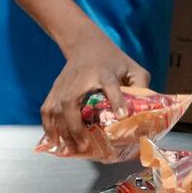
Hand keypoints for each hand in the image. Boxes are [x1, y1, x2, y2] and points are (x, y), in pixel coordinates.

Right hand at [43, 35, 148, 155]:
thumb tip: (145, 110)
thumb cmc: (113, 61)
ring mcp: (65, 83)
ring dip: (62, 130)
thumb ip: (140, 86)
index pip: (110, 84)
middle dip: (75, 125)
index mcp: (104, 72)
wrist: (86, 44)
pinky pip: (46, 109)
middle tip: (84, 144)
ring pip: (56, 107)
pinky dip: (48, 126)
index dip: (116, 100)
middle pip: (71, 101)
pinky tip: (55, 141)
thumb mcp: (133, 68)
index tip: (122, 116)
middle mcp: (81, 78)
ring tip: (72, 148)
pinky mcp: (55, 88)